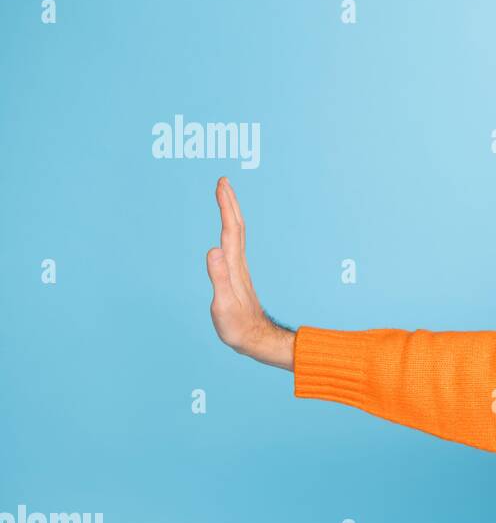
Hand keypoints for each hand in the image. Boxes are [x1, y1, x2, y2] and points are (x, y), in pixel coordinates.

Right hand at [206, 177, 293, 369]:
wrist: (256, 341)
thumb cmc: (238, 327)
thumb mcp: (224, 305)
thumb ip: (219, 278)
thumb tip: (213, 249)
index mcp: (234, 267)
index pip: (230, 230)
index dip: (226, 206)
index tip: (222, 184)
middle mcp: (238, 264)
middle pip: (236, 227)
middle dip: (230, 202)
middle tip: (223, 181)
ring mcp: (239, 270)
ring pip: (237, 235)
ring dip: (231, 213)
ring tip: (224, 197)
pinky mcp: (237, 277)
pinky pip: (234, 245)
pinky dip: (230, 230)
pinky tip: (227, 231)